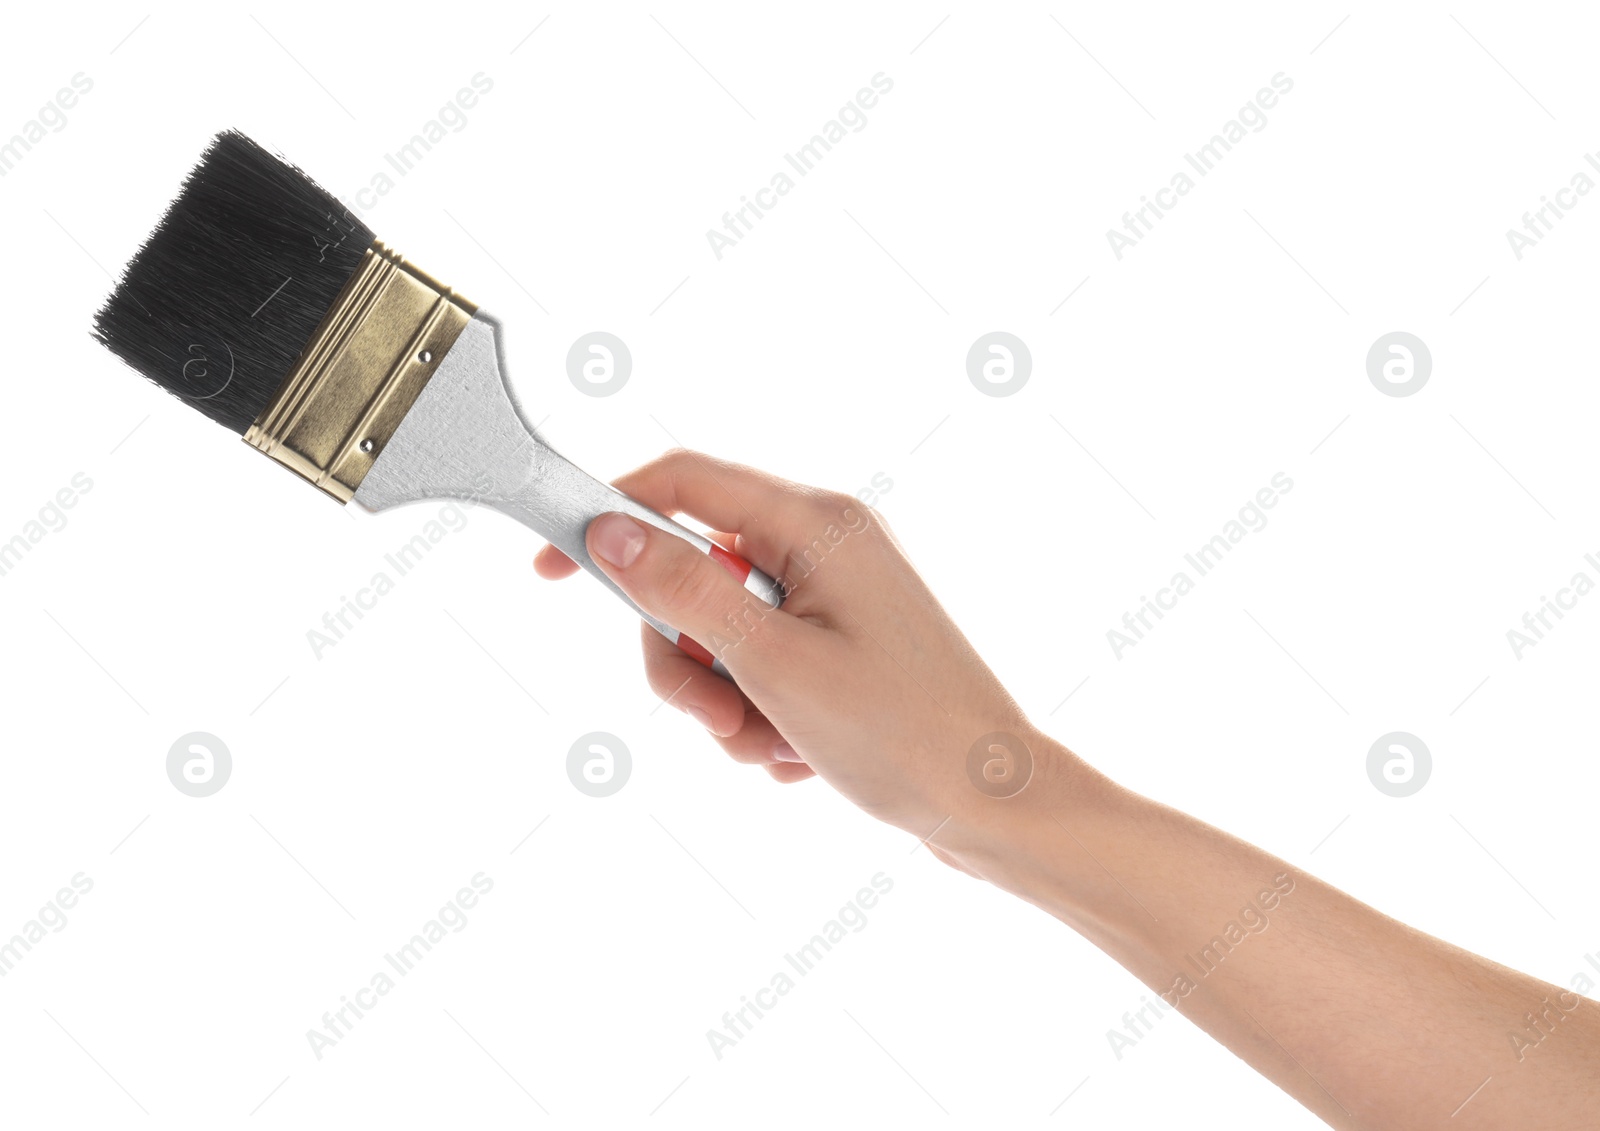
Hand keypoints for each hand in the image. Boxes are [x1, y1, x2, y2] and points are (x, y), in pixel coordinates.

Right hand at [533, 449, 1050, 841]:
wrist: (996, 807)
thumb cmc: (907, 735)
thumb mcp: (775, 663)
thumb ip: (684, 591)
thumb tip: (609, 531)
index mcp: (818, 524)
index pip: (682, 482)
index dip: (607, 517)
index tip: (551, 570)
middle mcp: (826, 546)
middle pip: (692, 572)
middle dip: (686, 656)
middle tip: (717, 714)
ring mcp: (834, 597)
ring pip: (719, 632)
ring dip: (724, 699)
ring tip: (773, 744)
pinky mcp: (838, 646)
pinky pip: (757, 667)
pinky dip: (759, 716)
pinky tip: (800, 754)